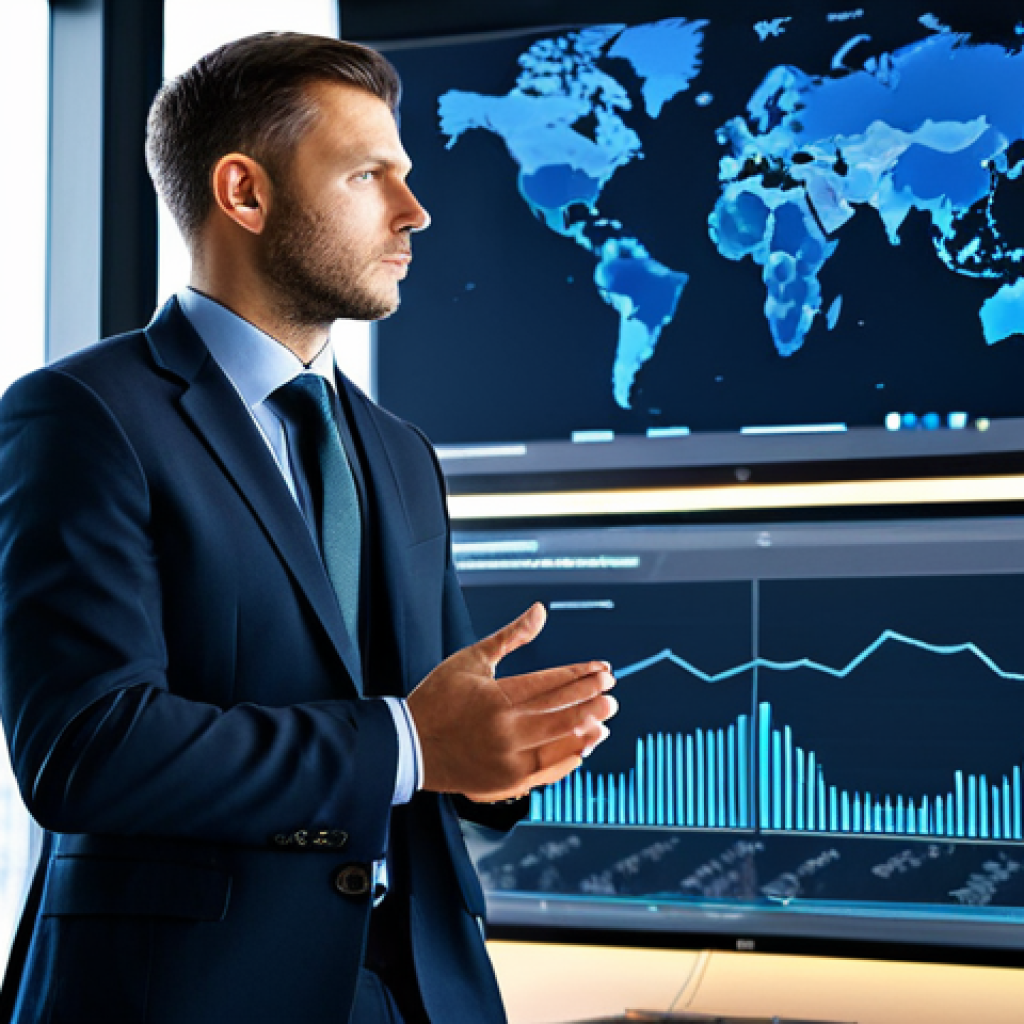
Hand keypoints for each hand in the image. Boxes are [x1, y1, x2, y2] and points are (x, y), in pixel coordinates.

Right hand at [406, 603, 616, 802]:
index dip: (580, 676)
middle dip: (591, 701)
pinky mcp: (505, 783)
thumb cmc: (438, 699)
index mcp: (495, 699)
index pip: (550, 684)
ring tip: (605, 720)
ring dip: (586, 731)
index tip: (603, 670)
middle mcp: (504, 731)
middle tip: (612, 692)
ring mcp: (506, 761)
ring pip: (557, 745)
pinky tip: (583, 748)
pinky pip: (546, 772)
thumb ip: (511, 637)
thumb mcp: (471, 660)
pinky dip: (567, 760)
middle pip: (560, 714)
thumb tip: (541, 610)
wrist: (409, 747)